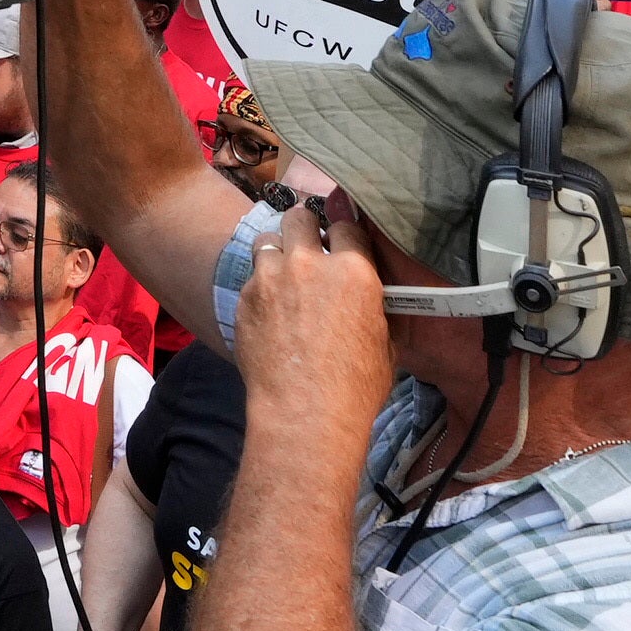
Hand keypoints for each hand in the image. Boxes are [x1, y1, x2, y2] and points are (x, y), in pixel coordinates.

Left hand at [222, 193, 405, 461]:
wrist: (305, 413)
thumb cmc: (355, 387)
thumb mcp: (385, 343)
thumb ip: (374, 307)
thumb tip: (372, 299)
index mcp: (354, 271)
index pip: (347, 226)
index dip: (343, 235)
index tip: (339, 243)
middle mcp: (309, 264)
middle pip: (299, 217)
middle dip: (304, 228)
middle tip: (306, 248)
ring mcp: (271, 278)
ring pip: (267, 239)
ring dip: (276, 252)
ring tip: (282, 274)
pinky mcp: (244, 298)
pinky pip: (251, 277)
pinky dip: (259, 287)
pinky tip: (267, 311)